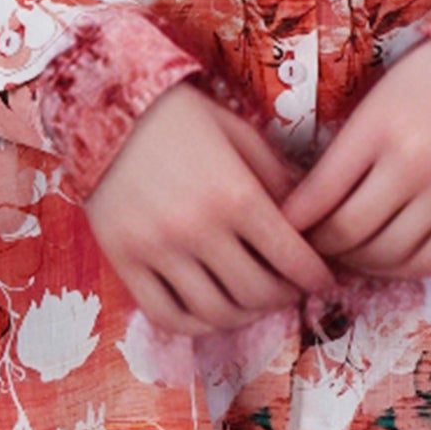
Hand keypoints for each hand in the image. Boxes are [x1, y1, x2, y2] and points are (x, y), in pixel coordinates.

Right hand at [83, 80, 342, 333]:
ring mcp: (157, 250)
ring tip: (252, 299)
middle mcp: (197, 228)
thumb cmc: (182, 116)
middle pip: (258, 293)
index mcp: (235, 194)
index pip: (292, 259)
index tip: (324, 279)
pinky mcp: (124, 261)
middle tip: (290, 287)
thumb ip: (277, 179)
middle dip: (285, 296)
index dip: (316, 277)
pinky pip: (167, 315)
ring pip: (216, 313)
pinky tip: (210, 307)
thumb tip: (313, 219)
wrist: (106, 106)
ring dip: (245, 314)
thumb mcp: (240, 134)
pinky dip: (197, 323)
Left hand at [277, 39, 430, 279]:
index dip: (292, 221)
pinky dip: (400, 269)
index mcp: (378, 128)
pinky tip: (384, 259)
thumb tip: (301, 210)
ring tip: (344, 254)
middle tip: (309, 246)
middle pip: (349, 232)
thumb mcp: (372, 106)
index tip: (281, 226)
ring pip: (388, 255)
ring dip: (357, 263)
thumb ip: (341, 156)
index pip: (319, 195)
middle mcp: (415, 162)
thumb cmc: (422, 85)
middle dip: (319, 247)